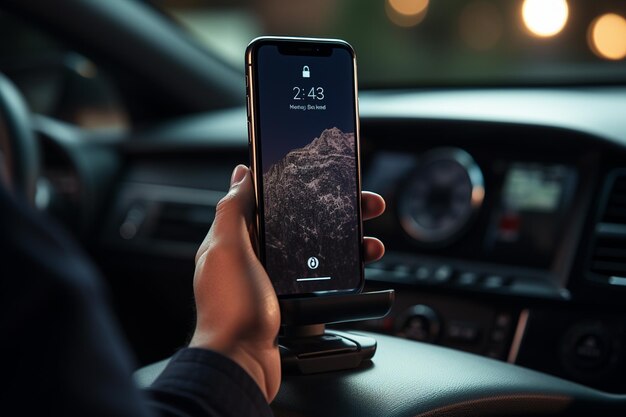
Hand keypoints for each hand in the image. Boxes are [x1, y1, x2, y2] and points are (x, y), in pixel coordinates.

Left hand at [189, 164, 384, 401]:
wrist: (240, 362)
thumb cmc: (229, 307)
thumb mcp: (226, 249)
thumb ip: (232, 209)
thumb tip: (242, 173)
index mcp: (239, 237)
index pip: (275, 200)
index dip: (303, 185)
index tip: (330, 177)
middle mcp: (258, 255)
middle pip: (304, 222)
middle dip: (338, 211)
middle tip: (367, 205)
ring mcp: (276, 278)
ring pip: (319, 249)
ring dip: (349, 241)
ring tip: (371, 242)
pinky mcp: (292, 300)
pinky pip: (323, 277)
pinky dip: (343, 269)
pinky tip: (359, 265)